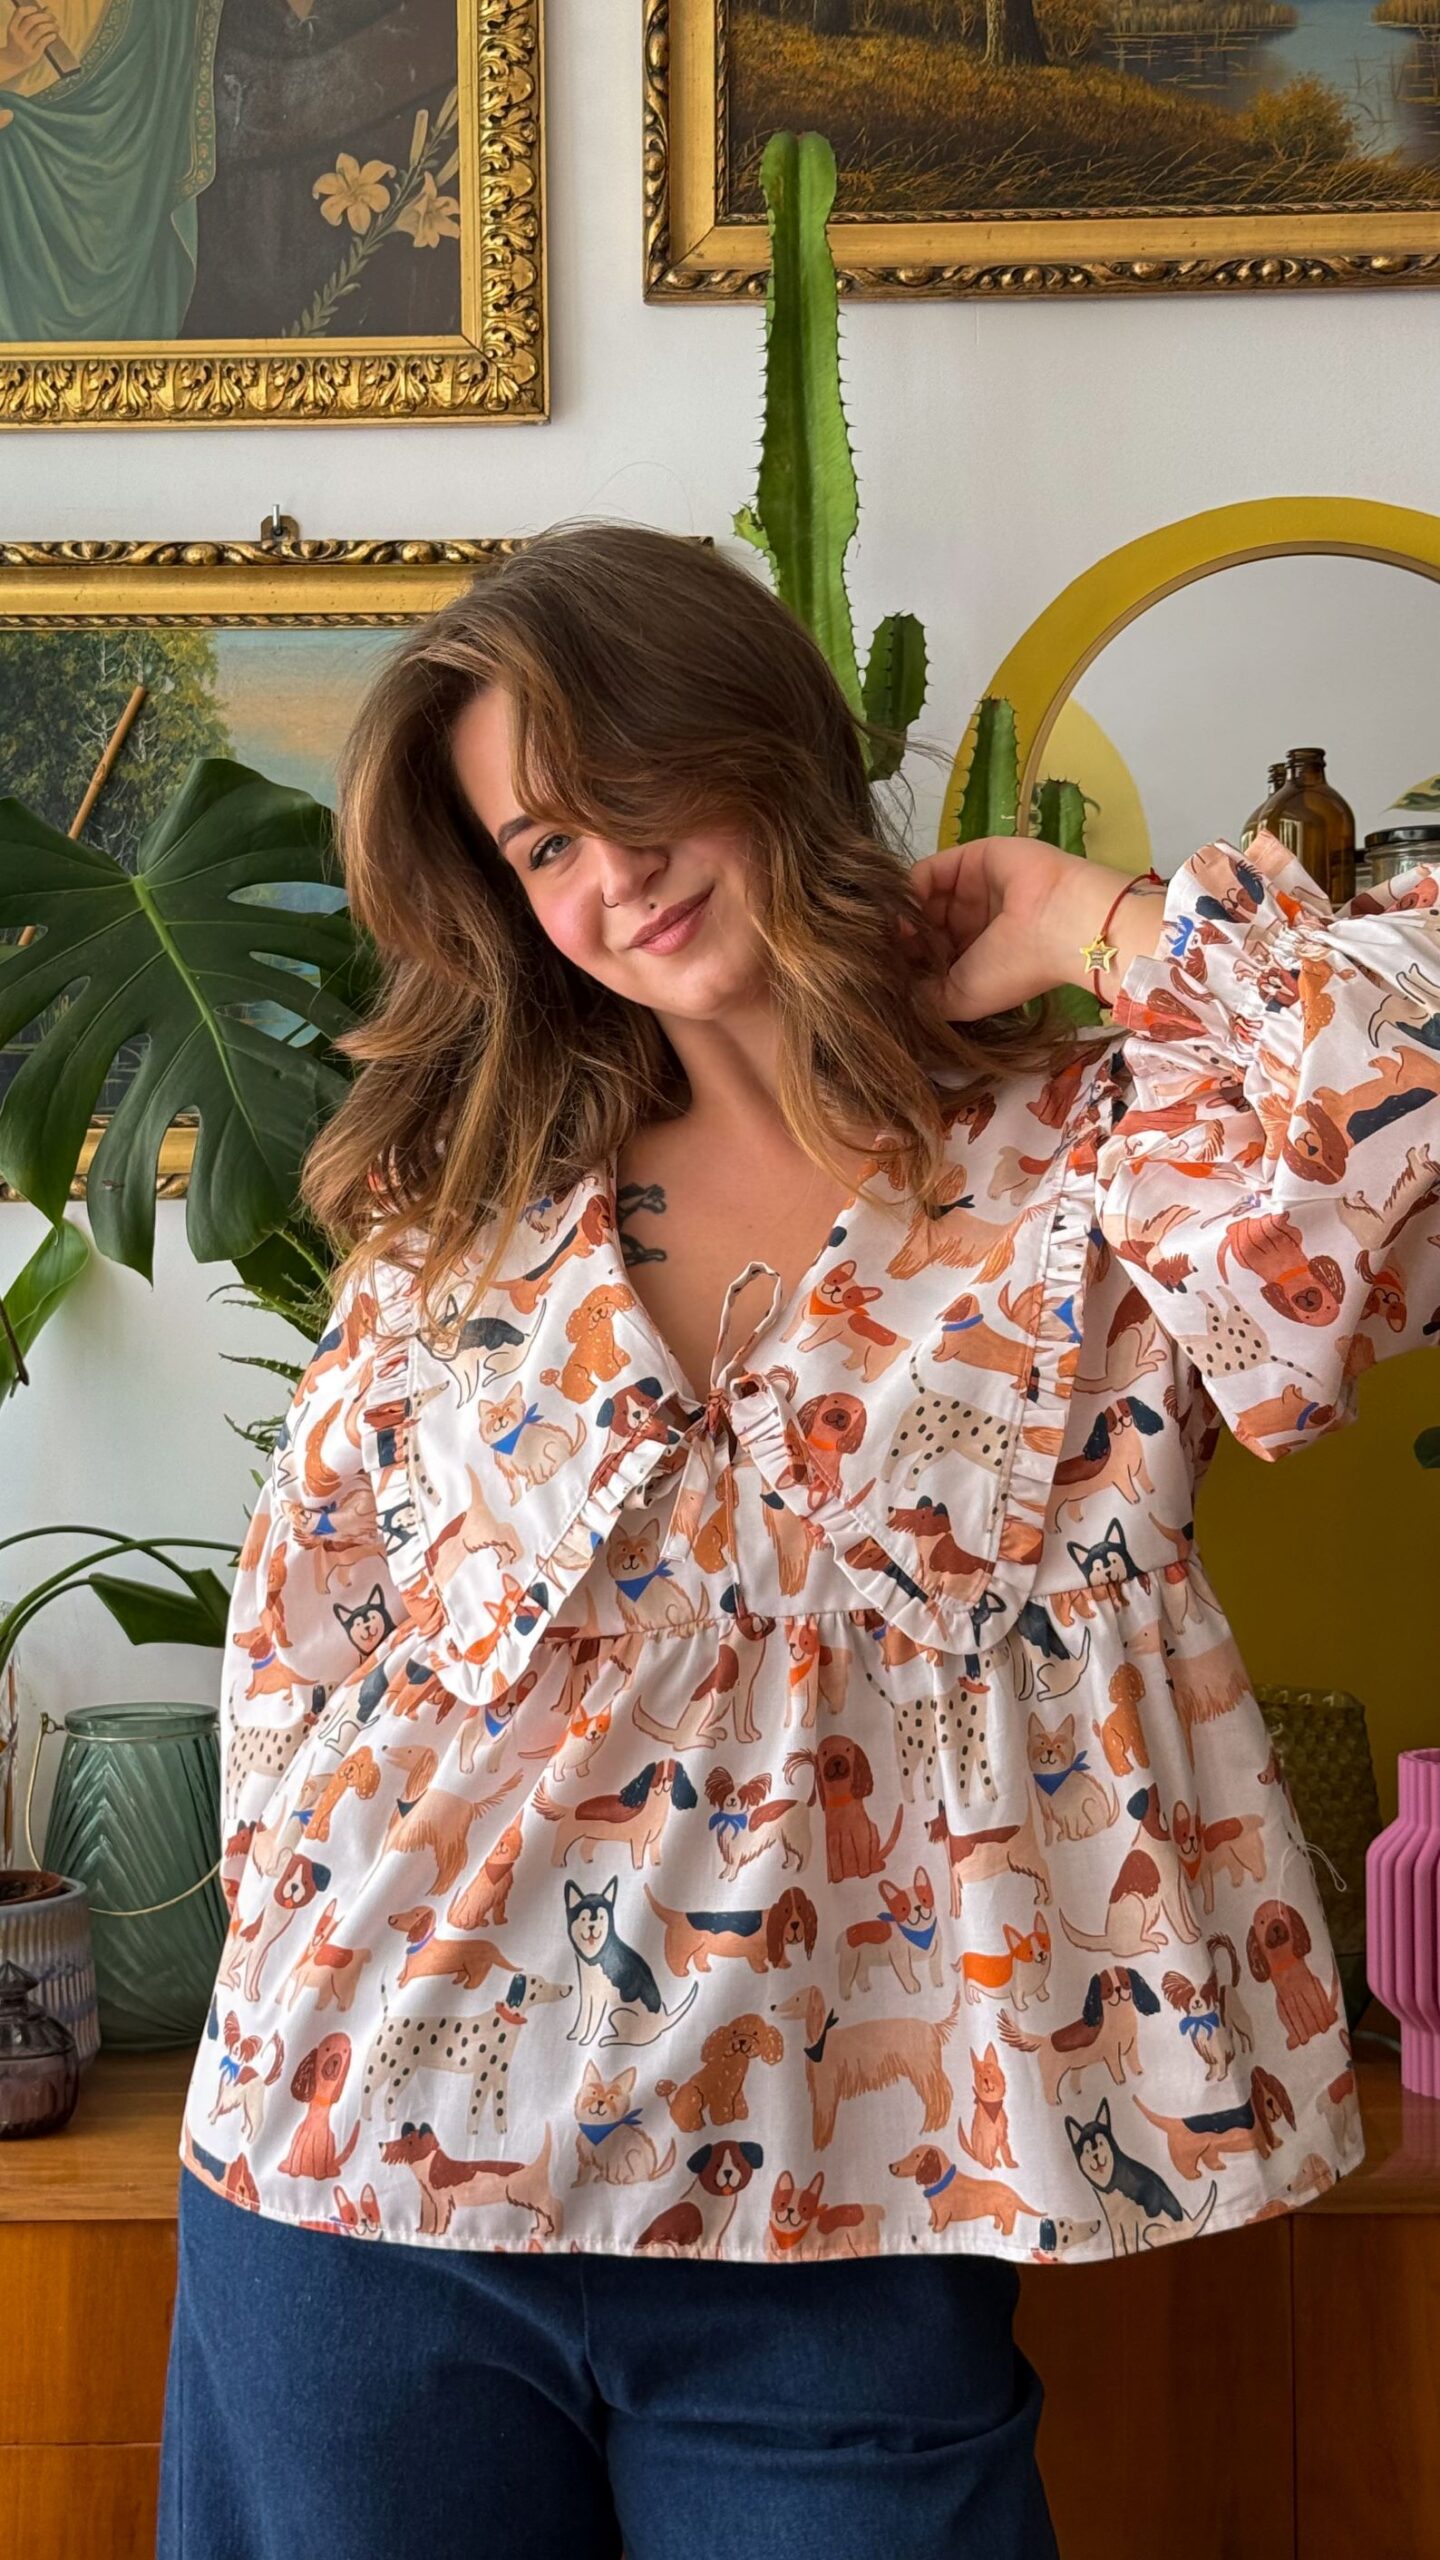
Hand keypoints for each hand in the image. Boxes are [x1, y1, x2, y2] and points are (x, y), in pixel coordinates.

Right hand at [0, 5, 58, 80]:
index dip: (30, 8)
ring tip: (56, 26)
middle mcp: (17, 36)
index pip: (20, 13)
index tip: (38, 9)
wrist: (13, 62)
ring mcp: (25, 46)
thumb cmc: (19, 43)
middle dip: (45, 17)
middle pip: (32, 20)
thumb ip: (29, 19)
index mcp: (12, 28)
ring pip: (39, 30)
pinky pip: (43, 42)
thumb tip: (47, 9)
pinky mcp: (33, 54)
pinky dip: (50, 36)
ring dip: (50, 26)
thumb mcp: (19, 31)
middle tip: (53, 18)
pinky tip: (54, 35)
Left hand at [905, 835, 1168, 1018]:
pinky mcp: (969, 859)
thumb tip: (890, 986)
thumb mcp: (959, 998)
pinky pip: (927, 873)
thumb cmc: (1015, 969)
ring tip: (893, 936)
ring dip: (901, 917)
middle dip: (900, 940)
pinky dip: (908, 892)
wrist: (1060, 924)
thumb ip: (921, 995)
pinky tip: (902, 914)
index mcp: (975, 957)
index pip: (926, 956)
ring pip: (920, 900)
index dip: (903, 964)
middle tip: (881, 953)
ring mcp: (970, 890)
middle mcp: (971, 923)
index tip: (885, 976)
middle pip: (919, 926)